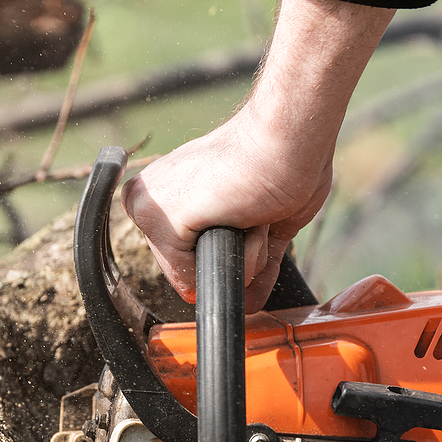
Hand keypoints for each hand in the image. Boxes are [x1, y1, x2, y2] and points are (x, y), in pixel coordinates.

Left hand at [120, 0, 392, 311]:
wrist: (293, 138)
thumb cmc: (286, 163)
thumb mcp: (257, 219)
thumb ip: (242, 257)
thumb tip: (247, 302)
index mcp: (162, 193)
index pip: (184, 261)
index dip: (226, 252)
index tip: (247, 214)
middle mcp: (147, 200)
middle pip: (187, 274)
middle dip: (234, 256)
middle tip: (255, 209)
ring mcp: (149, 210)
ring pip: (196, 278)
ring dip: (245, 256)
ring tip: (254, 208)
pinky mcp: (162, 220)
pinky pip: (202, 277)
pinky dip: (244, 257)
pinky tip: (251, 215)